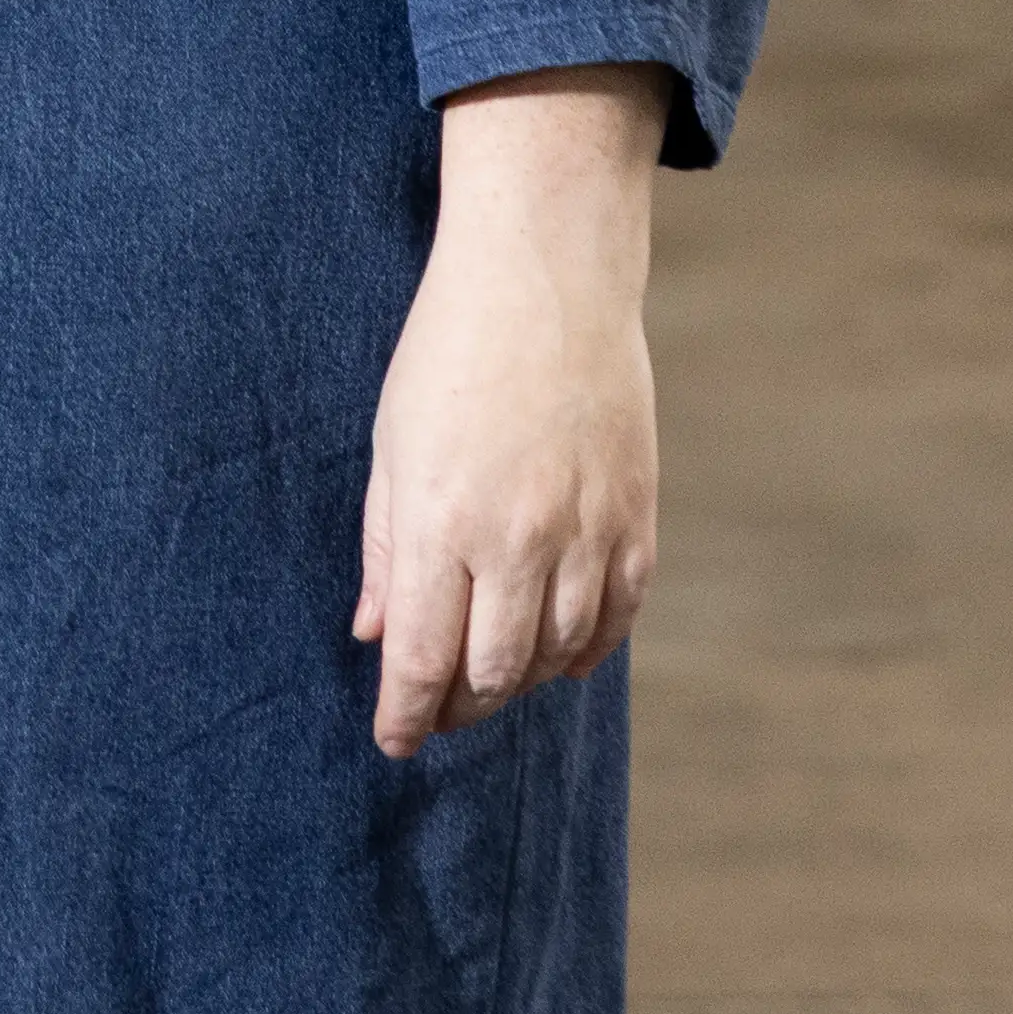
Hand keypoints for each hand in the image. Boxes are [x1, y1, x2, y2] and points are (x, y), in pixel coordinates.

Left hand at [358, 66, 663, 757]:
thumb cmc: (449, 351)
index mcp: (443, 521)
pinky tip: (558, 654)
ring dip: (517, 680)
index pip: (423, 661)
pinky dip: (585, 649)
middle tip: (436, 705)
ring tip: (489, 674)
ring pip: (555, 655)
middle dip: (457, 705)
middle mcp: (518, 538)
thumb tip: (376, 637)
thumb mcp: (391, 446)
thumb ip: (386, 549)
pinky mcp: (636, 513)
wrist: (547, 273)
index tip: (394, 740)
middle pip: (491, 674)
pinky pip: (617, 616)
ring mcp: (586, 529)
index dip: (405, 716)